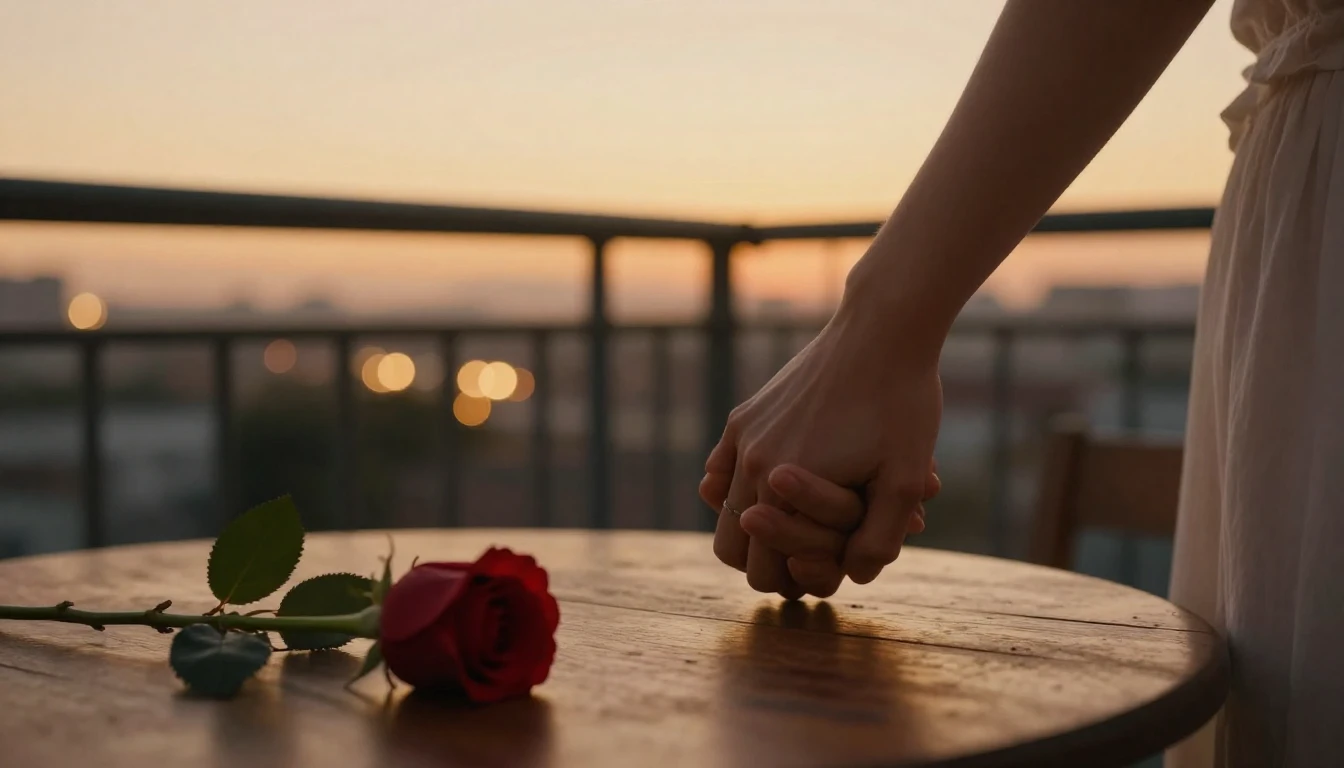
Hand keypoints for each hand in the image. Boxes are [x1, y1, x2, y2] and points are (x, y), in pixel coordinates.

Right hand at [702, 306, 944, 593]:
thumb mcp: (904, 480)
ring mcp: (742, 438)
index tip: (825, 575)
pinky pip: (718, 471)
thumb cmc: (902, 405)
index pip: (763, 572)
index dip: (794, 584)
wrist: (881, 331)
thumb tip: (854, 576)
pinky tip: (774, 488)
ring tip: (797, 525)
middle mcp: (751, 465)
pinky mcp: (743, 416)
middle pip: (730, 550)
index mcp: (784, 491)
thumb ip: (878, 539)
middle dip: (767, 563)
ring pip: (720, 511)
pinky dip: (734, 490)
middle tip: (810, 559)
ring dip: (752, 527)